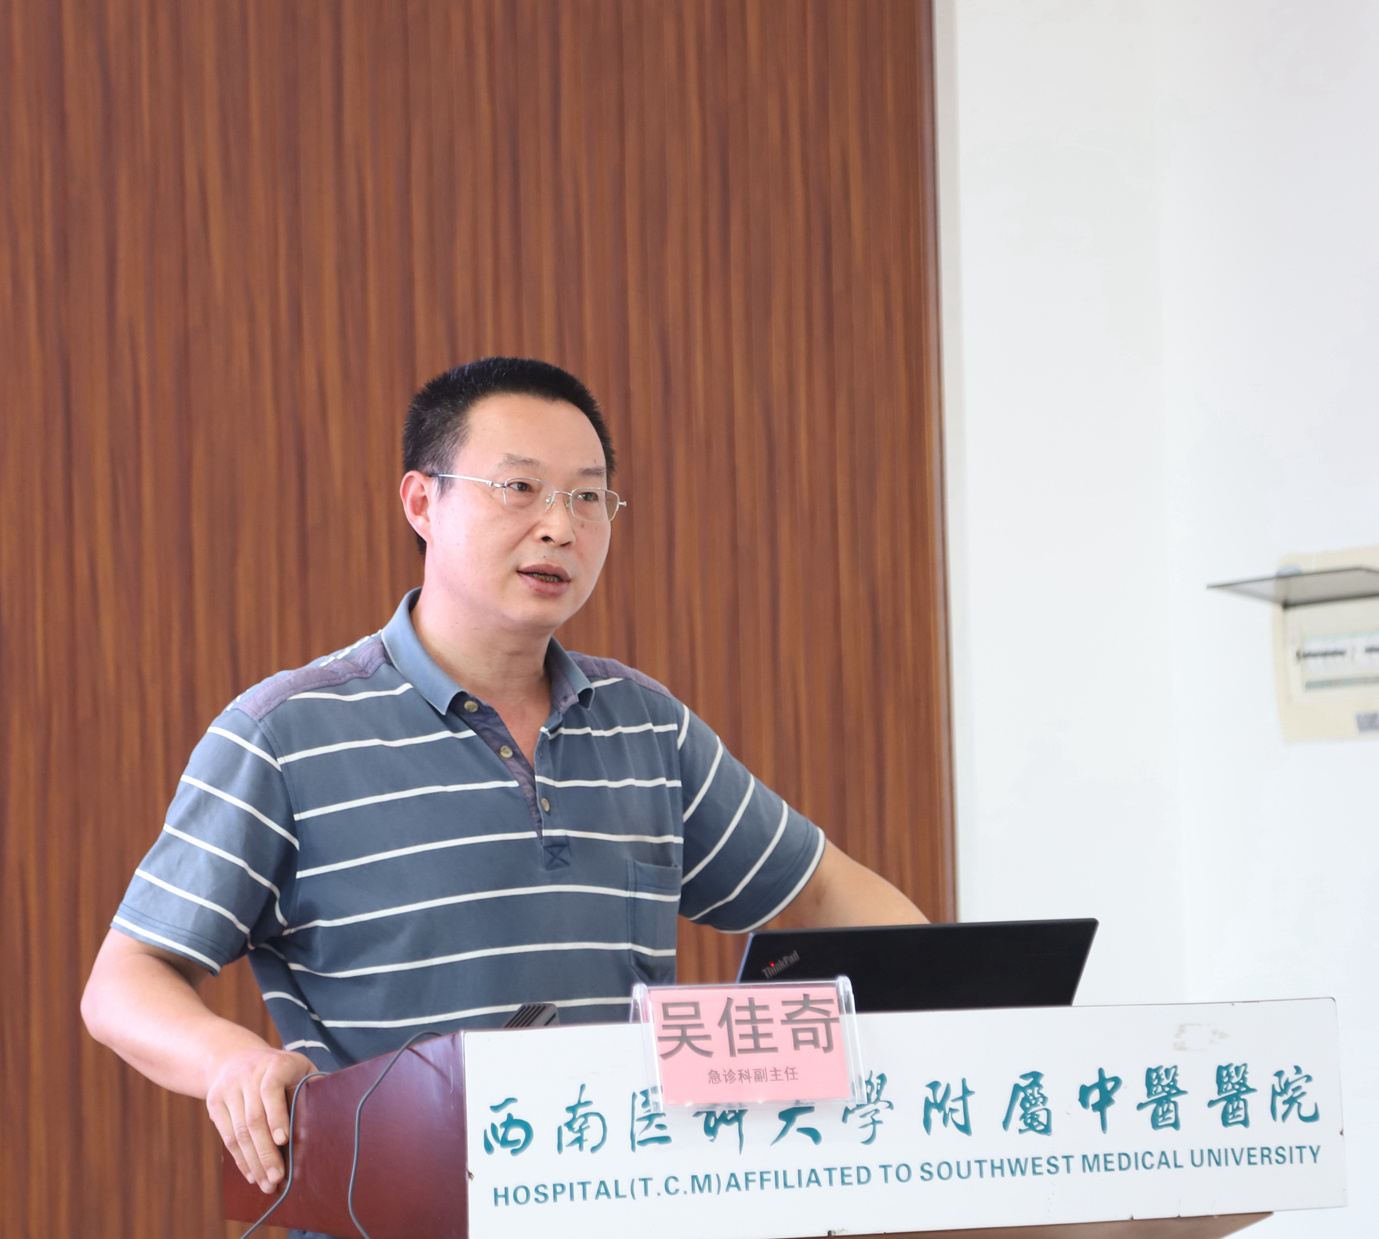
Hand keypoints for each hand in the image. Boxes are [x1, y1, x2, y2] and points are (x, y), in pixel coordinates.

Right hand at [205, 1047, 316, 1192]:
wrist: (237, 1057)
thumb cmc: (281, 1069)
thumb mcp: (300, 1068)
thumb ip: (311, 1087)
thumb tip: (326, 1116)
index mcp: (275, 1064)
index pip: (272, 1090)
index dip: (276, 1116)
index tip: (283, 1139)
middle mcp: (248, 1075)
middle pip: (254, 1119)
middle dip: (266, 1152)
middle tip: (277, 1177)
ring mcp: (228, 1089)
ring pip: (238, 1133)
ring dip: (253, 1162)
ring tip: (266, 1184)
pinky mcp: (214, 1104)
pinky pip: (227, 1137)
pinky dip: (240, 1159)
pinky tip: (252, 1175)